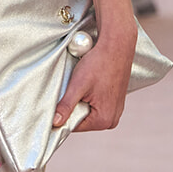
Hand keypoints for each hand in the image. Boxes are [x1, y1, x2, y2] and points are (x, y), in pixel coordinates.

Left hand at [52, 0, 138, 133]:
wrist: (118, 46)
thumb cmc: (99, 63)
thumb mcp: (78, 85)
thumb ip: (66, 106)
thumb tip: (55, 123)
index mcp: (103, 120)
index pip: (73, 125)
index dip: (63, 113)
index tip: (60, 100)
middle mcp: (112, 120)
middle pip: (81, 119)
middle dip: (73, 106)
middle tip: (74, 88)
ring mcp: (115, 111)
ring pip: (88, 111)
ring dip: (81, 100)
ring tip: (84, 84)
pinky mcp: (116, 102)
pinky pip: (96, 105)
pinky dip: (89, 96)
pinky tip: (91, 84)